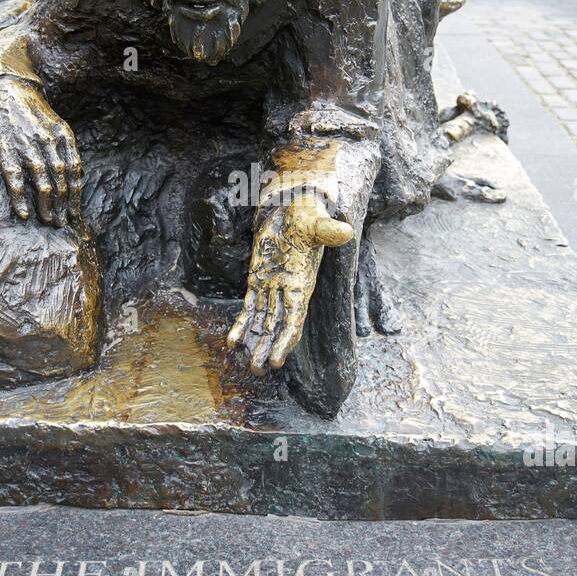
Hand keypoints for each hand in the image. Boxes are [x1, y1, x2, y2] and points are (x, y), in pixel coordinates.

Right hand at [0, 78, 81, 227]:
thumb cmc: (25, 106)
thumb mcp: (51, 121)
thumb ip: (62, 145)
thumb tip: (73, 173)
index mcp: (62, 133)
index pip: (74, 170)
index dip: (75, 194)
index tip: (74, 213)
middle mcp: (47, 140)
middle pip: (61, 180)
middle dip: (63, 205)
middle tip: (61, 223)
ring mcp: (26, 144)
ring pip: (43, 182)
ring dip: (47, 206)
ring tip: (47, 221)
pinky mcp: (4, 148)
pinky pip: (16, 179)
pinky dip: (21, 198)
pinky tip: (24, 213)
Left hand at [227, 192, 354, 373]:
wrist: (292, 205)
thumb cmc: (307, 213)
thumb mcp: (316, 221)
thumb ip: (328, 230)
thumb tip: (345, 232)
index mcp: (301, 282)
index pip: (294, 318)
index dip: (286, 340)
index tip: (277, 360)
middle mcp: (287, 290)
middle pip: (277, 326)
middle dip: (268, 348)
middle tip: (257, 370)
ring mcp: (271, 286)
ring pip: (263, 322)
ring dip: (256, 343)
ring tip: (249, 365)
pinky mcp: (257, 279)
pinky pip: (249, 307)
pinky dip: (241, 325)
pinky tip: (231, 342)